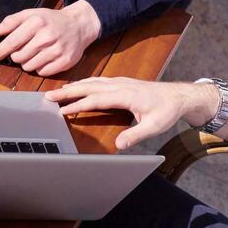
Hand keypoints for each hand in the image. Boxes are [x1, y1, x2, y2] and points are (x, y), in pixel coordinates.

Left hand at [0, 0, 100, 76]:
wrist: (78, 25)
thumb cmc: (51, 20)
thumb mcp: (31, 14)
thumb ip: (11, 21)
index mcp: (37, 22)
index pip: (13, 41)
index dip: (1, 50)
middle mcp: (47, 36)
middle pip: (19, 57)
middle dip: (16, 55)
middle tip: (22, 50)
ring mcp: (57, 50)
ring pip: (29, 67)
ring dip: (27, 62)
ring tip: (34, 53)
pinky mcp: (65, 61)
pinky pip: (42, 73)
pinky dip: (40, 68)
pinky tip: (44, 58)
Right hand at [43, 76, 197, 149]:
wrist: (179, 96)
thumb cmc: (167, 110)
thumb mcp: (154, 126)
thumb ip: (136, 135)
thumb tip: (118, 145)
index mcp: (126, 95)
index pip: (96, 99)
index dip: (78, 104)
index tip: (62, 111)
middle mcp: (120, 85)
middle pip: (89, 86)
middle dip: (67, 91)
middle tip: (48, 96)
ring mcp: (120, 82)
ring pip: (92, 82)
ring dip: (74, 86)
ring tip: (57, 92)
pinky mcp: (121, 82)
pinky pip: (98, 81)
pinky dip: (84, 83)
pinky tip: (78, 86)